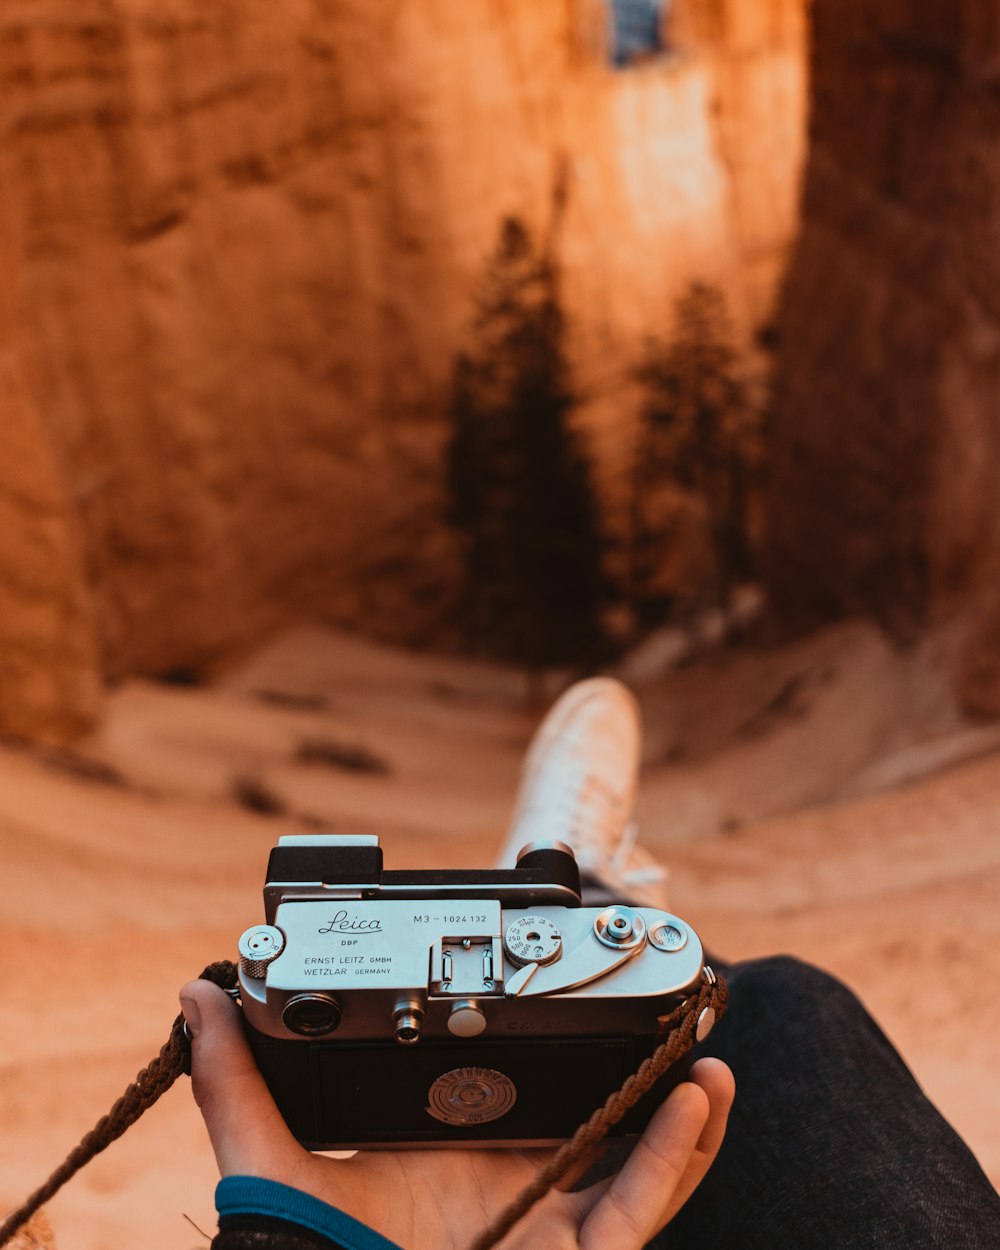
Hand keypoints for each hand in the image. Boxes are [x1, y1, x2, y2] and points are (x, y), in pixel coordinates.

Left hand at [180, 980, 733, 1249]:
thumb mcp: (276, 1161)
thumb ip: (239, 1083)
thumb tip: (197, 999)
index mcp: (450, 1154)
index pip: (509, 1092)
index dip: (544, 1047)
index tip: (563, 988)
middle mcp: (510, 1184)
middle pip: (591, 1121)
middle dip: (631, 1071)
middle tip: (655, 1008)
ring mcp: (550, 1222)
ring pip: (636, 1158)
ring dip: (680, 1110)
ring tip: (705, 1049)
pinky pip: (644, 1201)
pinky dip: (681, 1150)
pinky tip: (703, 1094)